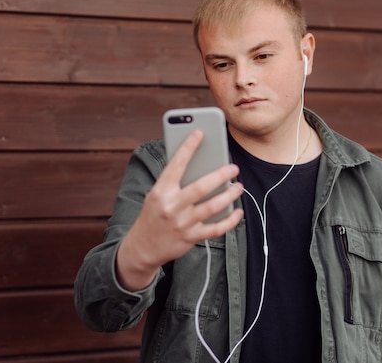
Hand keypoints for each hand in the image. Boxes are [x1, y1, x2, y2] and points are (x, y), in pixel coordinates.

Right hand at [116, 130, 243, 290]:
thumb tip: (202, 165)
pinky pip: (216, 228)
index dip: (188, 147)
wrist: (142, 247)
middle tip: (233, 167)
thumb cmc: (154, 214)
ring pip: (212, 206)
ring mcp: (182, 223)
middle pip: (201, 187)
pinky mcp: (191, 237)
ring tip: (239, 186)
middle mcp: (171, 206)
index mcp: (160, 191)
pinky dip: (230, 220)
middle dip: (220, 175)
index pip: (176, 165)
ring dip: (229, 195)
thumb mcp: (157, 195)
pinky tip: (238, 211)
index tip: (199, 132)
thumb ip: (175, 183)